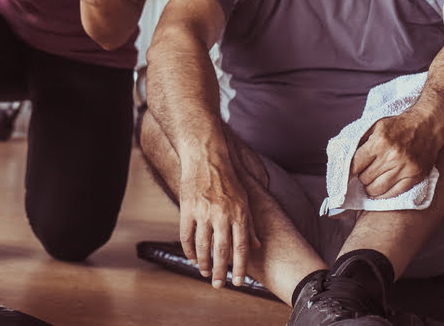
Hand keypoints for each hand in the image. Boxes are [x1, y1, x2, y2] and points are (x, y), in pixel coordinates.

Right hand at [178, 154, 260, 288]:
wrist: (206, 158)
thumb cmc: (227, 179)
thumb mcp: (244, 200)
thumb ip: (250, 224)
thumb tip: (257, 246)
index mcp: (239, 214)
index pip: (241, 248)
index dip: (240, 267)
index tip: (238, 282)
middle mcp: (222, 215)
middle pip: (221, 251)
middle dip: (220, 272)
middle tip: (218, 285)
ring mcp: (203, 212)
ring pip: (202, 246)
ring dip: (203, 263)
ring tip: (204, 272)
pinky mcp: (187, 209)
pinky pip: (186, 235)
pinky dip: (189, 249)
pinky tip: (192, 257)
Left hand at [351, 112, 441, 198]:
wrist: (428, 125)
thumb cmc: (399, 125)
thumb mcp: (375, 126)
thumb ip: (360, 141)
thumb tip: (345, 160)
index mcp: (379, 142)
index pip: (355, 165)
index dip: (348, 172)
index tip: (346, 176)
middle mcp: (392, 156)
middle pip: (365, 178)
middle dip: (361, 177)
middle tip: (364, 173)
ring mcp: (405, 167)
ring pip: (377, 189)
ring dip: (371, 187)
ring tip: (372, 181)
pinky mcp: (415, 176)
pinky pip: (394, 193)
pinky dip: (384, 194)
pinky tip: (382, 188)